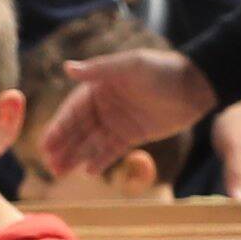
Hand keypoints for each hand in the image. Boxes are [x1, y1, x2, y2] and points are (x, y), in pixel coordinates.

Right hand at [34, 42, 211, 178]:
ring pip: (92, 142)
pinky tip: (88, 172)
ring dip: (76, 156)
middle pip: (78, 129)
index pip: (72, 110)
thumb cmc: (162, 69)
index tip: (45, 145)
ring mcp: (117, 121)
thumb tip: (67, 68)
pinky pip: (111, 150)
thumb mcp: (131, 66)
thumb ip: (99, 70)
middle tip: (49, 165)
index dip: (58, 128)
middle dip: (63, 147)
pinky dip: (100, 160)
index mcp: (98, 86)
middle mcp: (104, 105)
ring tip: (60, 172)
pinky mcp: (132, 135)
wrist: (195, 85)